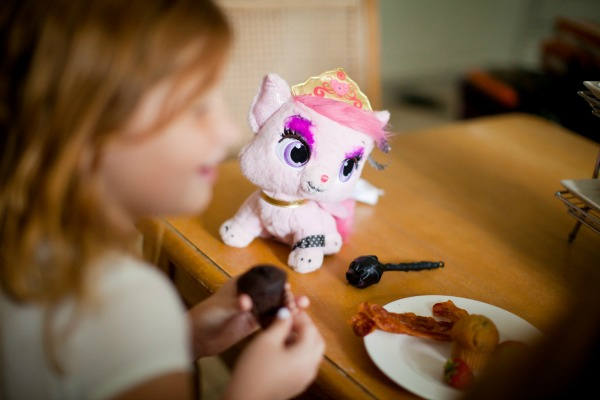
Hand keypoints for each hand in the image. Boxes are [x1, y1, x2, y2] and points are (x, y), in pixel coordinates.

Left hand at [189, 277, 308, 357]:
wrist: (197, 338)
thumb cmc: (205, 316)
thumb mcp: (220, 308)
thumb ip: (234, 304)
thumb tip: (246, 300)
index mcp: (242, 284)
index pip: (263, 279)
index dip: (277, 282)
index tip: (287, 288)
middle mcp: (250, 295)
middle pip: (273, 293)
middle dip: (286, 296)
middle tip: (296, 303)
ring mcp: (253, 310)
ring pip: (275, 307)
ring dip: (288, 308)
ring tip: (302, 310)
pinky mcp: (253, 324)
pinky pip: (271, 321)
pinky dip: (282, 320)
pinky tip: (294, 322)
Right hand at [224, 308, 324, 399]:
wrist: (245, 398)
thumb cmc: (254, 369)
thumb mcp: (266, 341)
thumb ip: (280, 324)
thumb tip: (287, 313)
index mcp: (306, 355)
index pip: (310, 329)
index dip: (300, 316)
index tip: (288, 310)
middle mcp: (310, 368)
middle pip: (316, 341)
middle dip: (306, 327)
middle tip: (291, 319)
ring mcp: (304, 378)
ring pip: (312, 353)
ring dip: (303, 340)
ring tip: (285, 333)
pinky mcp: (296, 385)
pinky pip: (305, 364)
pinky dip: (299, 352)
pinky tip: (283, 349)